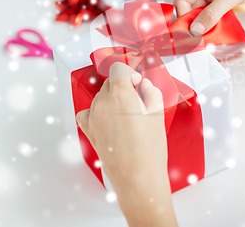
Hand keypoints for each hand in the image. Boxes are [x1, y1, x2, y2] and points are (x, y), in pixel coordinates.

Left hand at [76, 62, 177, 226]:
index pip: (119, 68)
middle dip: (123, 85)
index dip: (130, 71)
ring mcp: (93, 117)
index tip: (138, 78)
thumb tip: (144, 86)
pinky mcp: (90, 132)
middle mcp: (102, 102)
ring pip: (100, 97)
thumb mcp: (157, 113)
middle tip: (138, 96)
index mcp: (120, 93)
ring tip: (128, 113)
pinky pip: (87, 113)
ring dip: (112, 98)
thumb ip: (150, 92)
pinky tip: (109, 118)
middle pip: (109, 81)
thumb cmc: (149, 148)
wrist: (138, 177)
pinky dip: (96, 112)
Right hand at [175, 0, 244, 33]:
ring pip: (203, 11)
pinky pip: (214, 12)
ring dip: (205, 23)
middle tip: (196, 38)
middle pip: (192, 6)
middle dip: (194, 22)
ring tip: (207, 35)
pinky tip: (216, 30)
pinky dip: (214, 21)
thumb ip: (211, 14)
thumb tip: (195, 29)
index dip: (183, 16)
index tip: (186, 33)